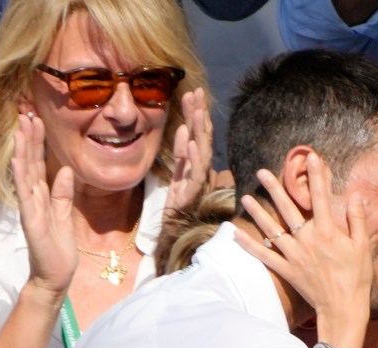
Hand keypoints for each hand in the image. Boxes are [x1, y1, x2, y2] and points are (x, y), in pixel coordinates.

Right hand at [11, 114, 75, 297]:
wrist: (55, 276)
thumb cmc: (59, 249)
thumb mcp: (65, 215)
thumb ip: (64, 194)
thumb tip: (67, 170)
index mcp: (43, 198)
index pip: (40, 165)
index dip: (39, 144)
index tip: (39, 121)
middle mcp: (33, 200)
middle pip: (31, 164)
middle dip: (30, 139)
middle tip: (28, 113)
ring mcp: (30, 209)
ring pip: (26, 174)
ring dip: (23, 150)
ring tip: (22, 128)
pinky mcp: (31, 221)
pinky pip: (27, 195)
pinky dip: (23, 177)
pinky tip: (21, 160)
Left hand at [165, 88, 212, 211]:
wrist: (174, 226)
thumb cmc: (177, 199)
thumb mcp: (177, 169)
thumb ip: (181, 150)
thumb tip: (185, 127)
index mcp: (196, 160)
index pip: (198, 132)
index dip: (196, 112)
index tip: (193, 91)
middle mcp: (201, 167)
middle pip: (203, 137)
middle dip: (200, 115)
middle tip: (197, 93)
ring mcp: (198, 179)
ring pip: (202, 151)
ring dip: (200, 131)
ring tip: (196, 112)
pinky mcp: (192, 192)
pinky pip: (195, 173)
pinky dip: (194, 156)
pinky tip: (191, 142)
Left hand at [235, 152, 371, 347]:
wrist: (343, 307)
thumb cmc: (356, 277)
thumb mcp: (362, 246)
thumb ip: (357, 219)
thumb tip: (355, 196)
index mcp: (327, 231)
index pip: (320, 197)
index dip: (316, 175)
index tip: (311, 158)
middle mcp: (307, 240)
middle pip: (288, 208)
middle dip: (275, 188)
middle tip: (262, 172)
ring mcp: (294, 255)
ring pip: (271, 229)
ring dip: (257, 213)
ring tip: (246, 197)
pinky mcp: (286, 270)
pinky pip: (264, 256)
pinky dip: (249, 245)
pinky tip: (236, 233)